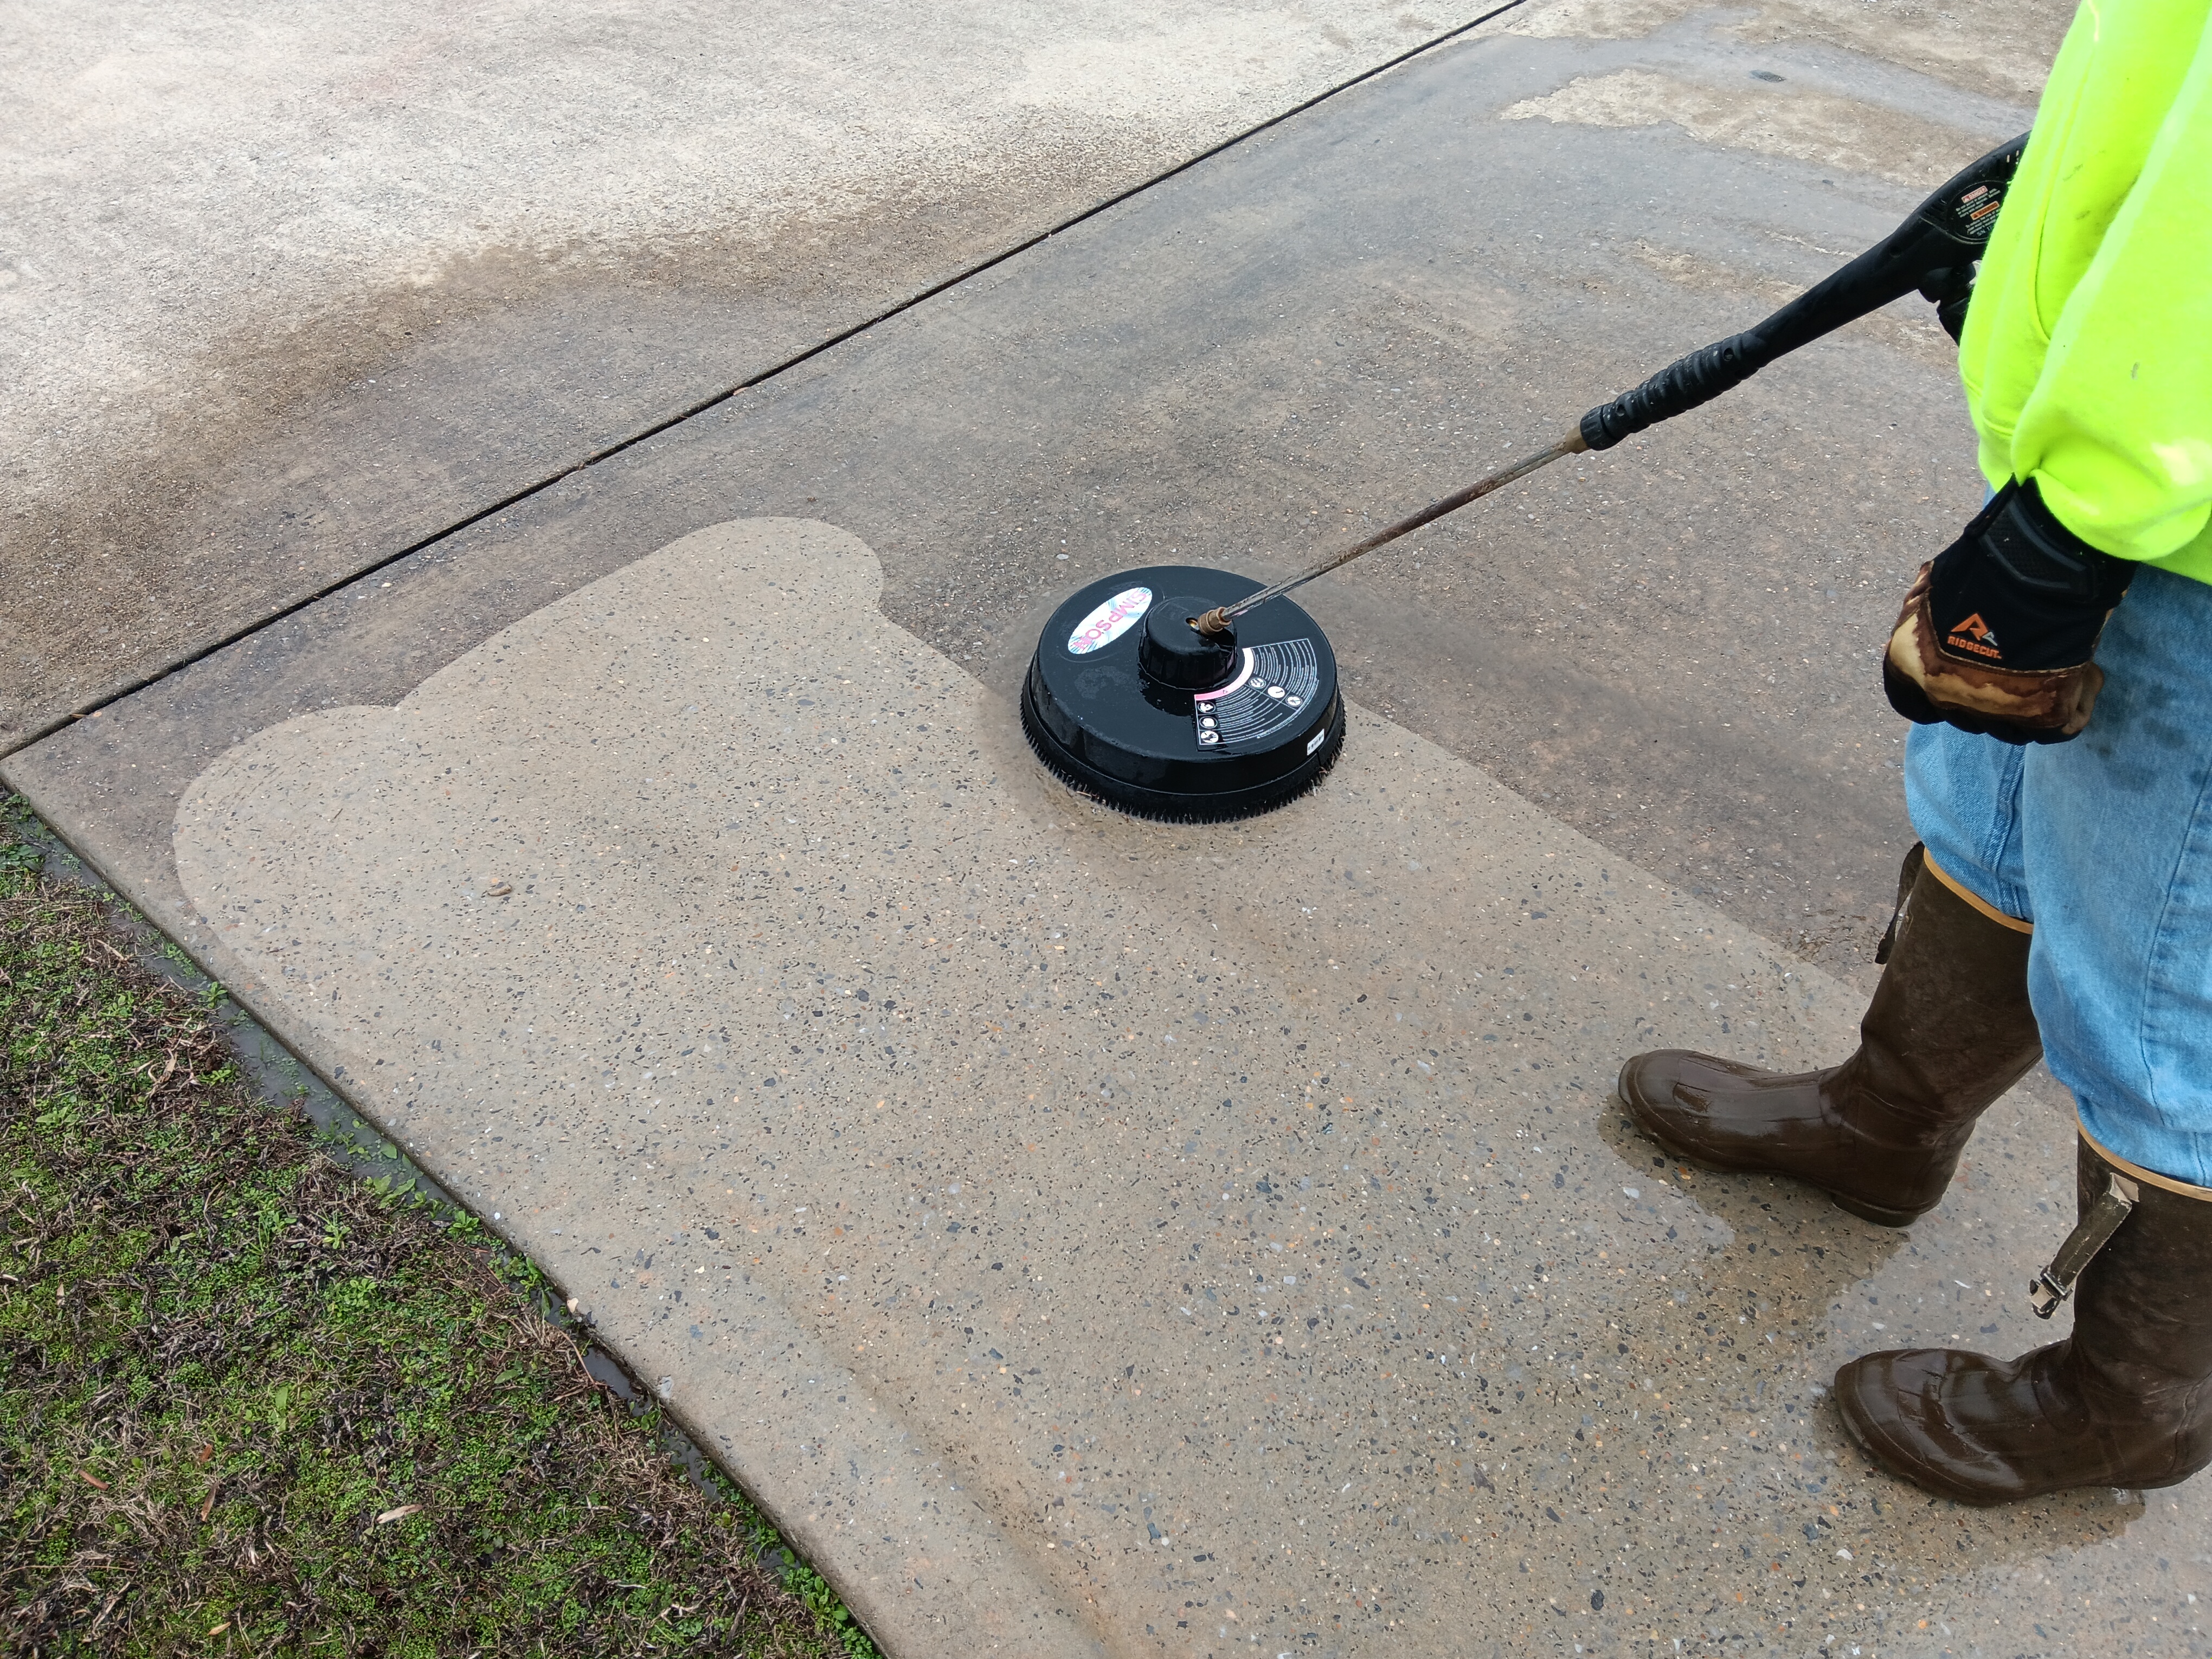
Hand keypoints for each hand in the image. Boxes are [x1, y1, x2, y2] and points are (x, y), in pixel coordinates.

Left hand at [1883, 480, 2136, 743]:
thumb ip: (1929, 603)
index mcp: (1908, 663)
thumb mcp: (1937, 583)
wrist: (2036, 568)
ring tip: (2055, 667)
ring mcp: (1993, 712)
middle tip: (2017, 665)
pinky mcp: (2043, 717)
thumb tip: (1922, 592)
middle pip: (1965, 716)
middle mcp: (1943, 695)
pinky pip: (2060, 726)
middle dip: (1987, 696)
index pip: (1911, 702)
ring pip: (2011, 728)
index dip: (1933, 695)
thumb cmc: (1984, 562)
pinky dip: (2074, 705)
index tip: (1955, 679)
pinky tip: (2087, 677)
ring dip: (2028, 706)